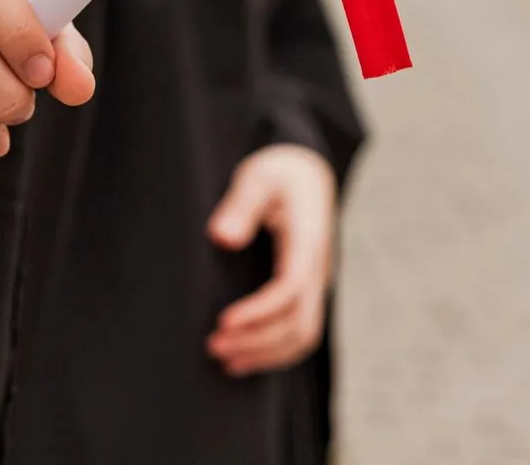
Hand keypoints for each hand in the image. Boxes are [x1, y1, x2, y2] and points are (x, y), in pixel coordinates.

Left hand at [205, 145, 336, 376]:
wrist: (307, 171)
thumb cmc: (278, 171)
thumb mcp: (258, 175)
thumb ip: (241, 204)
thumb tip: (222, 237)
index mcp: (306, 241)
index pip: (289, 290)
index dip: (258, 312)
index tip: (223, 322)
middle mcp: (316, 268)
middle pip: (298, 323)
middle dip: (258, 342)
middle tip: (213, 346)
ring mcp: (315, 282)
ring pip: (303, 335)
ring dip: (266, 354)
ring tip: (224, 360)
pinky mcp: (307, 291)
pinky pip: (300, 332)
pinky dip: (275, 352)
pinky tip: (242, 358)